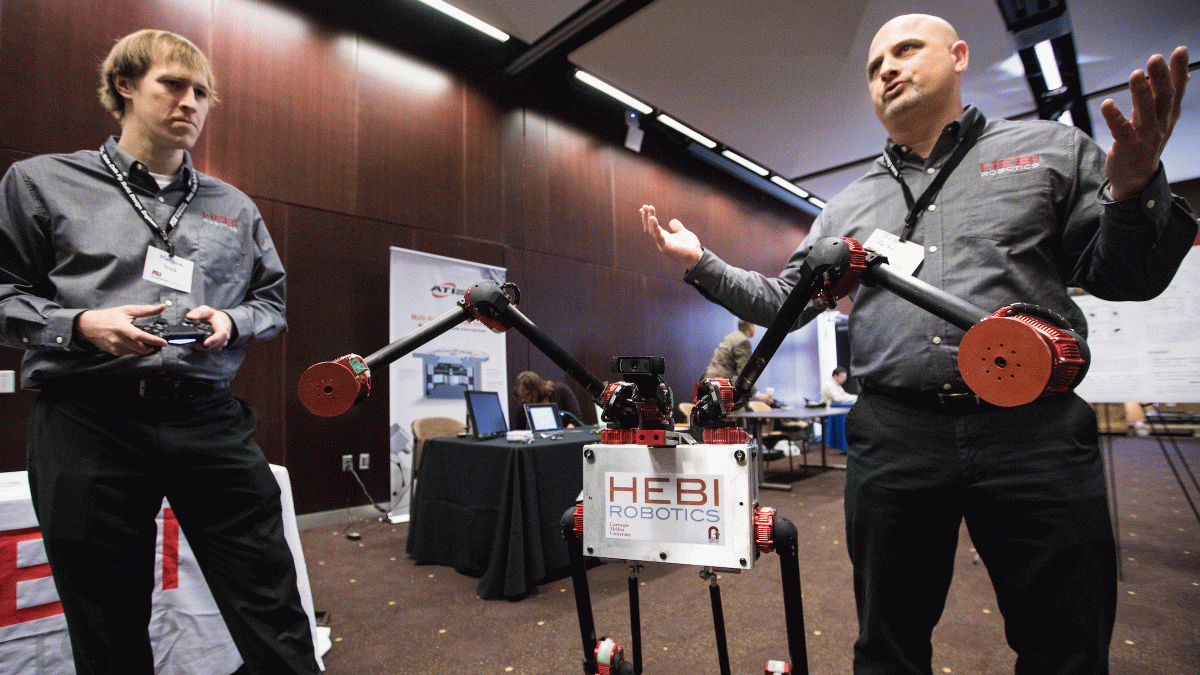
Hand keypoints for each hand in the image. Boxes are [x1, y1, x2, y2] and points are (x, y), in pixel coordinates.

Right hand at [75, 304, 167, 354]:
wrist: (89, 326)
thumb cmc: (108, 317)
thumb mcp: (127, 310)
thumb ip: (146, 310)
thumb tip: (161, 307)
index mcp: (123, 328)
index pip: (141, 337)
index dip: (154, 341)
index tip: (164, 343)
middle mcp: (119, 340)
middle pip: (140, 348)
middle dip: (152, 347)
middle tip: (158, 344)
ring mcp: (116, 347)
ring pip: (136, 352)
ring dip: (144, 349)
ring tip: (148, 343)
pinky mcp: (114, 352)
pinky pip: (129, 353)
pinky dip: (135, 350)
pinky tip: (135, 344)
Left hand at [186, 305, 232, 350]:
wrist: (221, 321)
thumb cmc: (213, 316)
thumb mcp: (206, 310)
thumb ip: (198, 312)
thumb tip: (189, 316)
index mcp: (223, 326)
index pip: (222, 334)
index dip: (214, 339)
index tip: (205, 343)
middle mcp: (224, 336)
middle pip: (215, 344)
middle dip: (203, 345)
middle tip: (193, 343)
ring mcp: (222, 343)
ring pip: (212, 349)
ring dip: (202, 347)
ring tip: (194, 342)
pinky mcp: (219, 347)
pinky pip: (211, 350)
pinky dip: (204, 348)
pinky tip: (199, 343)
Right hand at [641, 205, 702, 267]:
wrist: (696, 257)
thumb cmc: (690, 247)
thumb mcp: (683, 233)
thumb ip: (677, 227)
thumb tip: (672, 221)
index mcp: (663, 237)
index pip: (652, 227)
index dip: (647, 217)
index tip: (644, 208)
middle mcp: (660, 241)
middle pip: (649, 228)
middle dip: (645, 217)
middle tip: (644, 206)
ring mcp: (662, 244)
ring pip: (651, 231)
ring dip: (649, 219)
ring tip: (648, 209)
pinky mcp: (666, 247)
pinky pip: (658, 236)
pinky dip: (654, 227)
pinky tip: (652, 218)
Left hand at [1101, 46, 1188, 199]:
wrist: (1135, 177)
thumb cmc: (1146, 142)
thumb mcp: (1160, 118)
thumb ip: (1163, 95)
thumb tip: (1180, 71)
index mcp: (1168, 114)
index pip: (1177, 89)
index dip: (1179, 69)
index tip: (1180, 50)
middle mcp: (1161, 123)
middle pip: (1163, 97)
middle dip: (1161, 77)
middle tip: (1156, 58)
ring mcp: (1145, 136)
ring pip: (1145, 111)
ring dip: (1140, 92)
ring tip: (1136, 74)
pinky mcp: (1127, 147)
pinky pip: (1122, 130)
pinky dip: (1114, 116)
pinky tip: (1107, 104)